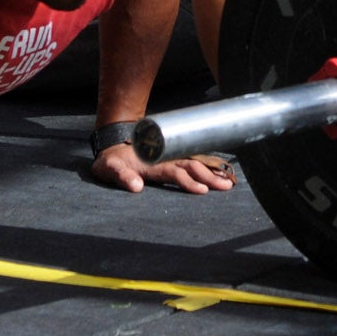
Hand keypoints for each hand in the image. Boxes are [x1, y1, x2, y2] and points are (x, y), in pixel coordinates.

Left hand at [91, 143, 237, 194]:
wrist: (113, 145)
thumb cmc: (110, 161)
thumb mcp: (109, 168)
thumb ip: (121, 176)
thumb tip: (136, 187)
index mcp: (153, 163)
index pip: (175, 171)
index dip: (188, 181)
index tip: (202, 190)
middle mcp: (165, 159)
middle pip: (191, 166)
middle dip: (209, 176)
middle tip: (226, 187)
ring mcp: (169, 159)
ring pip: (194, 164)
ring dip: (211, 172)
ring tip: (228, 182)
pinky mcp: (169, 161)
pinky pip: (191, 163)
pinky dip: (206, 167)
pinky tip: (218, 173)